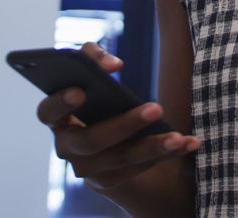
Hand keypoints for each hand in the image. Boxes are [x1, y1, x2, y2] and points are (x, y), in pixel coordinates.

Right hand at [35, 42, 200, 190]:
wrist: (106, 137)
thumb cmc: (96, 95)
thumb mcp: (92, 72)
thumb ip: (94, 57)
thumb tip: (113, 65)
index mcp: (56, 118)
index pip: (47, 112)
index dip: (60, 103)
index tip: (81, 90)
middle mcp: (67, 146)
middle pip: (91, 140)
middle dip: (124, 125)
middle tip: (156, 107)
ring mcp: (87, 168)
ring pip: (120, 159)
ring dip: (152, 147)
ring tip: (178, 136)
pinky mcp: (110, 181)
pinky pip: (140, 169)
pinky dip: (167, 155)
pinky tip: (190, 142)